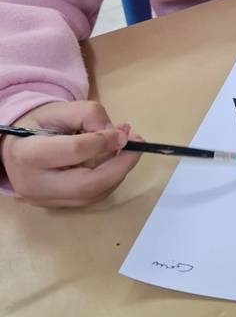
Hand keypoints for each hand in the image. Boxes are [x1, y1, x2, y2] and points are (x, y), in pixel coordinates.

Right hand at [0, 101, 140, 207]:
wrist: (16, 147)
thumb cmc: (39, 125)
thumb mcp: (62, 109)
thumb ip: (90, 116)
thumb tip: (119, 136)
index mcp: (29, 154)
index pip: (74, 151)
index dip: (104, 141)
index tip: (124, 132)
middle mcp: (35, 185)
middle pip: (88, 184)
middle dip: (120, 166)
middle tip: (138, 146)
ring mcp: (45, 201)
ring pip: (93, 195)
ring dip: (118, 173)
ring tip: (127, 148)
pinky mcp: (57, 208)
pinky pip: (91, 198)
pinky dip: (109, 180)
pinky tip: (115, 161)